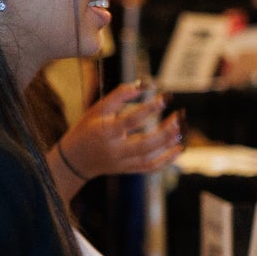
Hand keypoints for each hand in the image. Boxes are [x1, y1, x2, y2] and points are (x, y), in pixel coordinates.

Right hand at [58, 83, 182, 178]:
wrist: (75, 160)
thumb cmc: (87, 129)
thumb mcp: (98, 109)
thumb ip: (119, 96)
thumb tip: (144, 85)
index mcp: (105, 132)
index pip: (131, 120)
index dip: (150, 108)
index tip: (165, 98)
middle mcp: (114, 150)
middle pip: (144, 144)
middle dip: (164, 131)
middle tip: (179, 117)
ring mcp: (122, 163)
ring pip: (149, 158)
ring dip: (167, 145)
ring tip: (181, 131)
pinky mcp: (128, 170)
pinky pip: (149, 168)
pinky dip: (166, 161)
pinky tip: (178, 149)